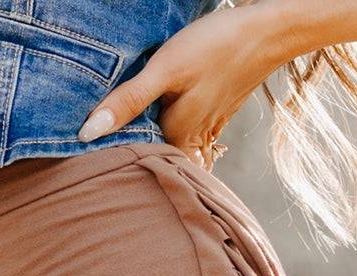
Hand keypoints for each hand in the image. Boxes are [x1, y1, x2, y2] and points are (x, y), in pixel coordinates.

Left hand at [77, 1, 300, 167]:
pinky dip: (174, 138)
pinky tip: (162, 127)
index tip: (88, 164)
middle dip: (133, 161)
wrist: (269, 30)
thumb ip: (129, 101)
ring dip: (154, 150)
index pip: (138, 162)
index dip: (114, 162)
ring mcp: (207, 129)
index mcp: (176, 137)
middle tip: (99, 162)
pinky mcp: (216, 113)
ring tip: (123, 152)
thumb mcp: (165, 70)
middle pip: (157, 160)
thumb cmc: (216, 46)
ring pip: (174, 151)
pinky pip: (192, 138)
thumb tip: (87, 133)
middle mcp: (192, 140)